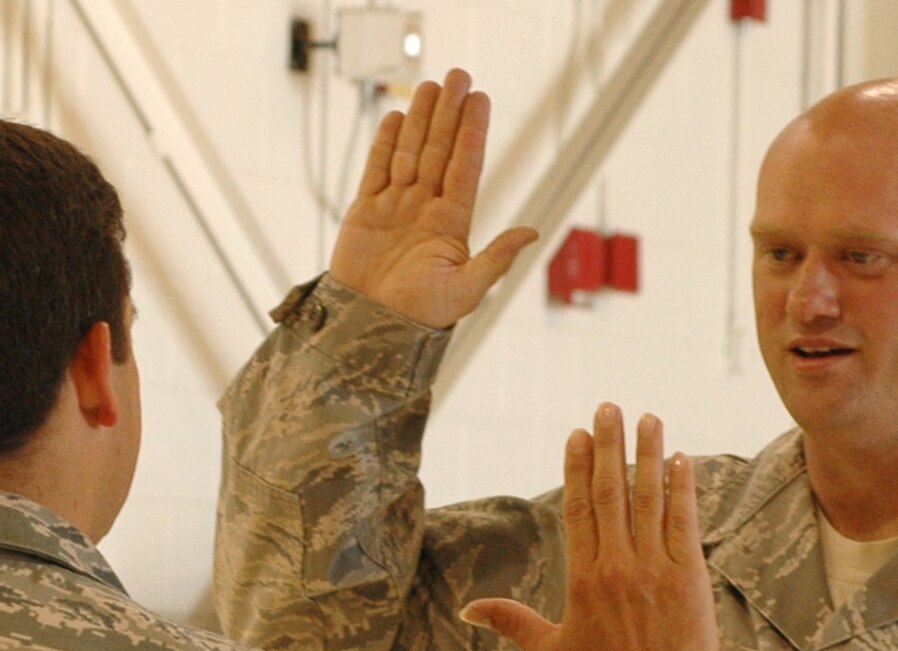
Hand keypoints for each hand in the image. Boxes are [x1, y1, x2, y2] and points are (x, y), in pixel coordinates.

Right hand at [328, 68, 537, 329]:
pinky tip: (395, 116)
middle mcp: (425, 209)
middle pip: (439, 151)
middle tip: (459, 75)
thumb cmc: (420, 317)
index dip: (472, 133)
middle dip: (448, 113)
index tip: (480, 100)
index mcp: (452, 224)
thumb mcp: (466, 290)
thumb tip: (533, 233)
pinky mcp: (364, 212)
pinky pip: (375, 169)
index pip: (465, 167)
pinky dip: (384, 143)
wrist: (370, 329)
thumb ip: (496, 258)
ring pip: (410, 152)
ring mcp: (395, 207)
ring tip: (430, 84)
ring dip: (420, 118)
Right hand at [463, 406, 718, 650]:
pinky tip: (679, 459)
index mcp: (583, 579)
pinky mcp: (689, 578)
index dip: (577, 466)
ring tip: (648, 417)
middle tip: (608, 406)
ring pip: (648, 499)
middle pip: (609, 492)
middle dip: (608, 445)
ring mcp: (655, 570)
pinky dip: (681, 488)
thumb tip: (467, 610)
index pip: (577, 509)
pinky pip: (684, 522)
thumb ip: (511, 622)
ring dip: (647, 454)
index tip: (579, 433)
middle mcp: (617, 567)